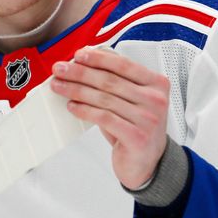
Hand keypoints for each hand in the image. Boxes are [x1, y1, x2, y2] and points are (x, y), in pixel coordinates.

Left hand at [51, 47, 169, 189]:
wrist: (148, 161)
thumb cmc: (137, 127)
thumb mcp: (132, 99)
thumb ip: (117, 79)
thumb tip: (88, 59)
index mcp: (157, 83)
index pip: (123, 64)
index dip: (98, 58)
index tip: (78, 55)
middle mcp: (155, 99)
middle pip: (110, 80)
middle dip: (80, 73)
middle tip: (61, 69)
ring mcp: (148, 119)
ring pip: (104, 98)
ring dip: (77, 90)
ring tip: (60, 87)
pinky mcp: (137, 137)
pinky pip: (104, 118)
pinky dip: (85, 110)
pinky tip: (73, 106)